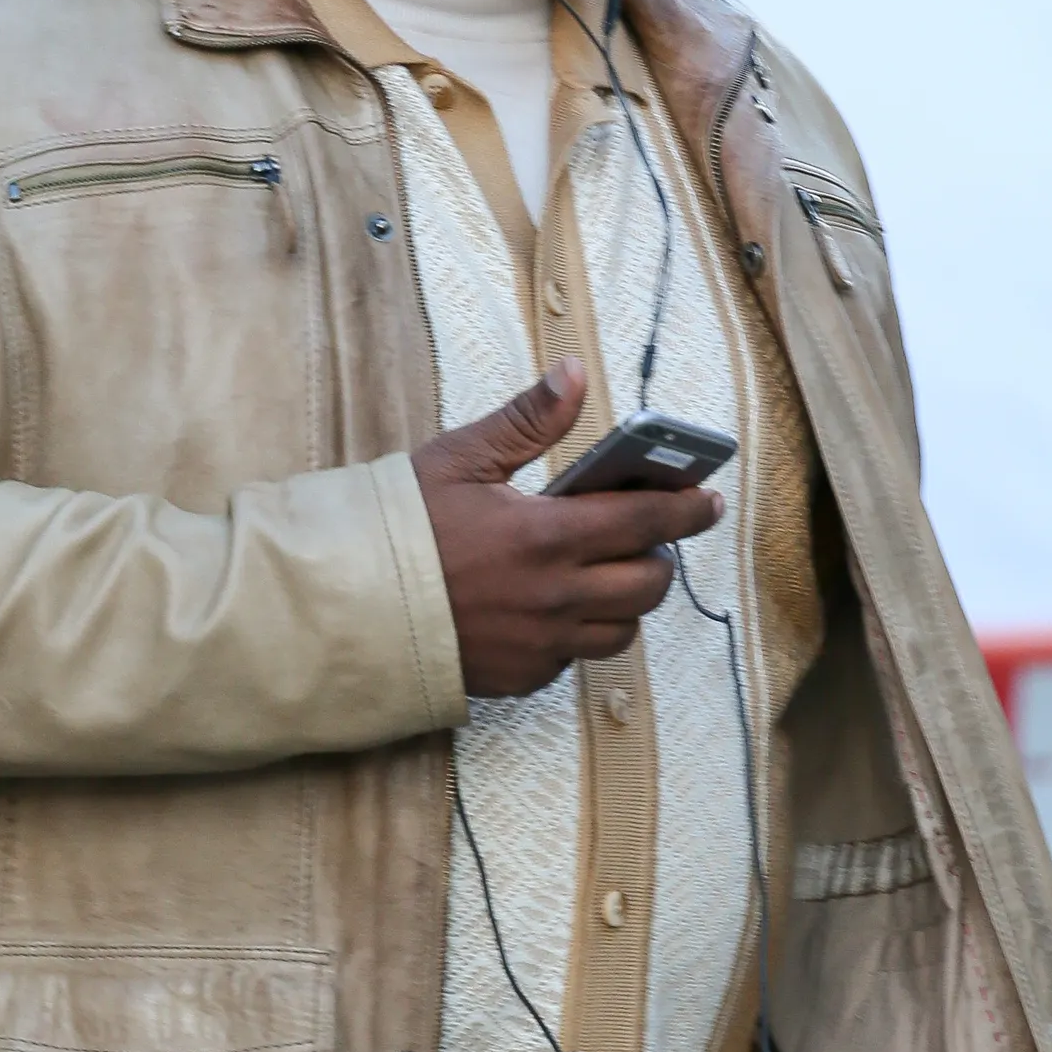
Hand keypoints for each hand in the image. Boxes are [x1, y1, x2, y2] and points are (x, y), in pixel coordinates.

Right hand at [411, 359, 722, 698]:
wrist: (344, 605)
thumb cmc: (398, 527)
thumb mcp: (460, 458)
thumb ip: (528, 420)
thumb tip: (573, 374)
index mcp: (545, 536)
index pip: (647, 521)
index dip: (688, 509)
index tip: (707, 500)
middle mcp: (553, 598)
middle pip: (648, 585)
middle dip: (659, 558)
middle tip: (643, 537)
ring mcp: (539, 644)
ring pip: (621, 631)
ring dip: (624, 601)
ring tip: (599, 574)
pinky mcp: (519, 676)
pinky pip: (574, 659)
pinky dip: (577, 633)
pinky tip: (550, 606)